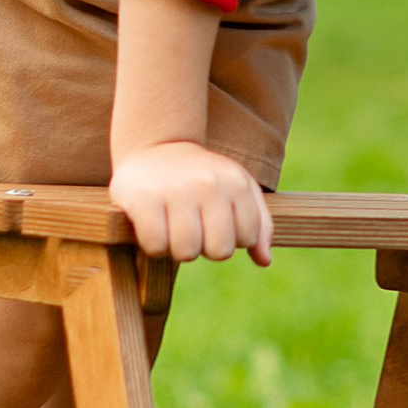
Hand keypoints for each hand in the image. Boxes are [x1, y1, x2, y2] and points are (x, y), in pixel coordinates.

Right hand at [110, 141, 273, 265]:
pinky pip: (156, 246)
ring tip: (172, 228)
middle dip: (206, 247)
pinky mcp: (143, 199)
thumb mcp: (237, 189)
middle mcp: (208, 184)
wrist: (155, 147)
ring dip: (178, 249)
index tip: (216, 222)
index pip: (248, 238)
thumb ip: (259, 224)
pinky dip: (154, 246)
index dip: (231, 237)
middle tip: (193, 228)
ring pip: (186, 252)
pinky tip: (154, 227)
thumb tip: (264, 261)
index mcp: (236, 182)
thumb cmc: (202, 178)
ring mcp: (175, 191)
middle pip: (219, 252)